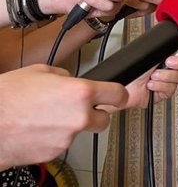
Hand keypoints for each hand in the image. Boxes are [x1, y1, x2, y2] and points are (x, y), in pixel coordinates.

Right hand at [0, 64, 126, 169]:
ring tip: (46, 116)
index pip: (118, 94)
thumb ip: (64, 76)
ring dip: (70, 126)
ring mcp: (67, 138)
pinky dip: (54, 137)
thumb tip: (70, 80)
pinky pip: (61, 143)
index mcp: (80, 93)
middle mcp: (79, 117)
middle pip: (105, 119)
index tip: (118, 95)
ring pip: (80, 132)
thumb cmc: (8, 97)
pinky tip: (38, 128)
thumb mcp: (41, 71)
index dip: (119, 94)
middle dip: (96, 113)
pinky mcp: (53, 153)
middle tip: (81, 108)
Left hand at [124, 53, 177, 108]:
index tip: (175, 56)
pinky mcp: (163, 94)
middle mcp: (169, 69)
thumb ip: (162, 49)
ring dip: (164, 76)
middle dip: (177, 65)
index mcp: (168, 57)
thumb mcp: (147, 54)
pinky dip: (159, 86)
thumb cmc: (129, 70)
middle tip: (167, 63)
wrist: (122, 86)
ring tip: (152, 76)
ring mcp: (167, 81)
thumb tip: (173, 44)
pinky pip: (170, 89)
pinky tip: (150, 85)